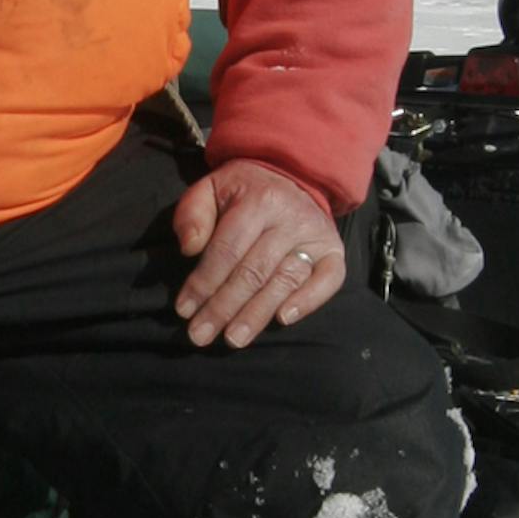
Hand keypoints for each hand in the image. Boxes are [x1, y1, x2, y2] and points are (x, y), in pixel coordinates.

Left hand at [172, 161, 344, 347]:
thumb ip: (193, 215)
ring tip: (233, 338)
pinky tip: (283, 319)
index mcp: (259, 200)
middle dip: (223, 307)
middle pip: (253, 272)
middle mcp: (291, 219)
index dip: (203, 282)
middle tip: (201, 335)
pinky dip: (307, 302)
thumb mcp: (211, 190)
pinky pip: (326, 281)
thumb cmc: (244, 193)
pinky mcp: (333, 252)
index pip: (227, 250)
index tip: (184, 310)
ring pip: (284, 281)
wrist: (292, 179)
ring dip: (257, 314)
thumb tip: (189, 248)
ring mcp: (315, 236)